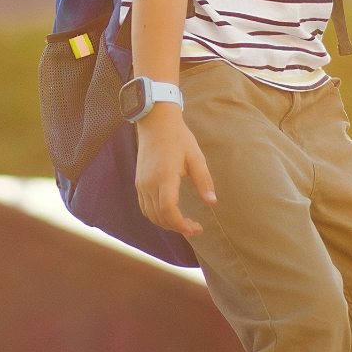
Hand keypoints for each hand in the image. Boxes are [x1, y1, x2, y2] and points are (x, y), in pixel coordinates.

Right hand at [134, 103, 214, 238]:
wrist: (156, 122)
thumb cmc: (178, 137)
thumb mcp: (195, 157)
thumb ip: (203, 180)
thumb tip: (212, 201)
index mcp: (164, 177)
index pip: (168, 211)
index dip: (181, 225)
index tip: (195, 228)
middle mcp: (149, 183)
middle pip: (159, 217)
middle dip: (176, 227)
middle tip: (195, 228)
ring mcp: (141, 183)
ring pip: (150, 214)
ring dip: (166, 223)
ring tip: (183, 223)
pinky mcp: (139, 182)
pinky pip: (144, 206)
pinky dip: (156, 215)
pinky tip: (169, 214)